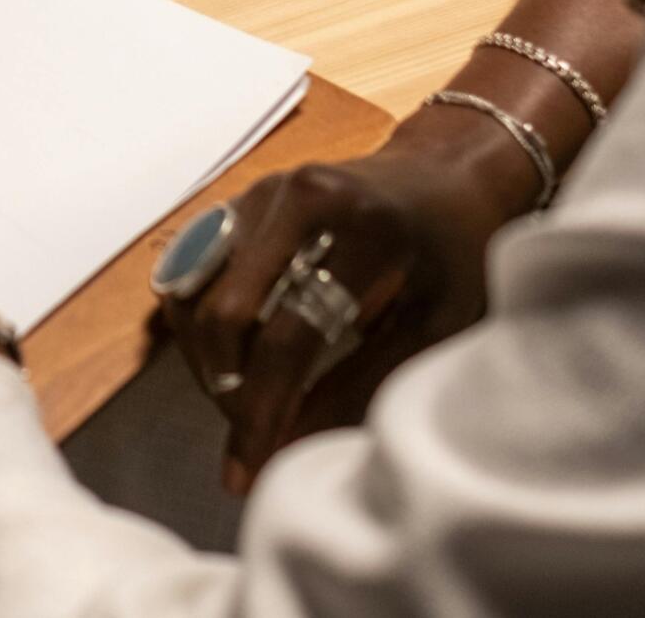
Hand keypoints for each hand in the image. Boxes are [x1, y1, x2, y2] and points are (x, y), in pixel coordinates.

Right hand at [163, 138, 503, 493]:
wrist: (443, 178)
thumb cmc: (454, 255)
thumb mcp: (436, 324)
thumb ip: (364, 383)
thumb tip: (288, 444)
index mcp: (359, 223)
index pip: (289, 334)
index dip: (264, 408)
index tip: (248, 466)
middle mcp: (296, 195)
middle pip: (228, 315)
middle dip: (228, 391)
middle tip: (249, 436)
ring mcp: (258, 193)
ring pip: (196, 295)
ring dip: (208, 362)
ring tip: (244, 400)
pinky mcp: (236, 201)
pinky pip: (191, 274)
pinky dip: (201, 327)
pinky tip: (236, 358)